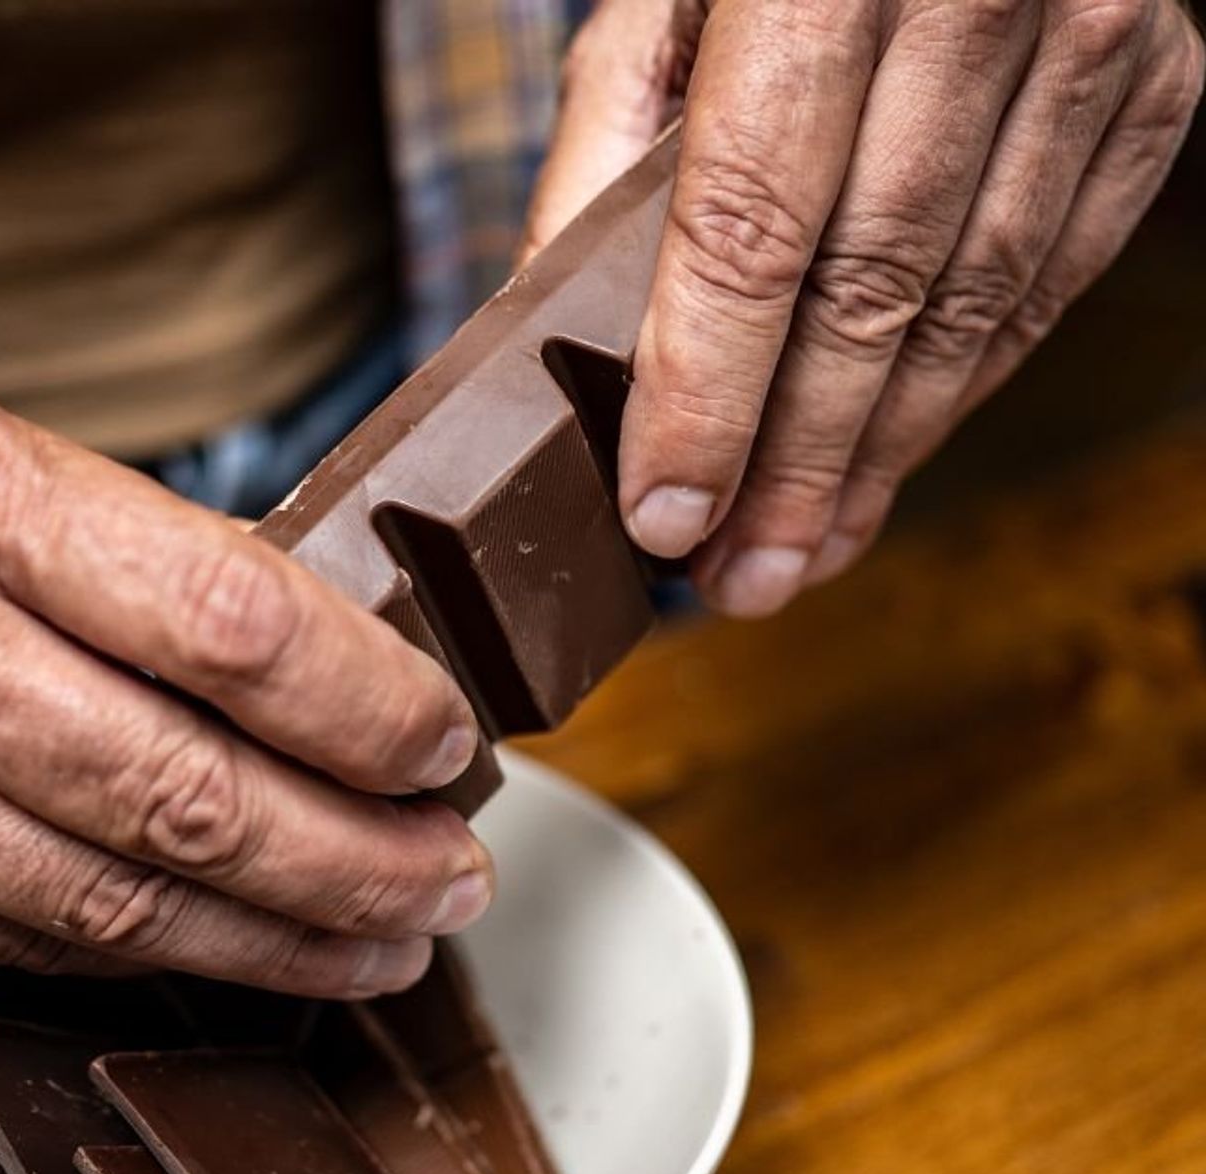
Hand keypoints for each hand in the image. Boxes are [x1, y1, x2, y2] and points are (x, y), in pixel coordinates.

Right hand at [0, 322, 490, 995]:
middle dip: (355, 861)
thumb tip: (289, 658)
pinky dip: (133, 963)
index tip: (446, 744)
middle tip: (451, 879)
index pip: (225, 625)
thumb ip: (107, 547)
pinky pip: (1, 941)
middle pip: (187, 801)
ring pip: (106, 909)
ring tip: (378, 949)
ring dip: (272, 946)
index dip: (367, 705)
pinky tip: (219, 962)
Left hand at [524, 0, 1203, 615]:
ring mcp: (1092, 34)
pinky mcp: (1156, 79)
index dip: (705, 394)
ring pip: (973, 305)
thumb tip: (563, 354)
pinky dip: (971, 383)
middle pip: (869, 291)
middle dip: (792, 463)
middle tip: (736, 580)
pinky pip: (1054, 273)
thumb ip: (606, 165)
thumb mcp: (659, 6)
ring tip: (803, 552)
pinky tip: (893, 459)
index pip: (752, 228)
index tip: (666, 516)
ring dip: (880, 454)